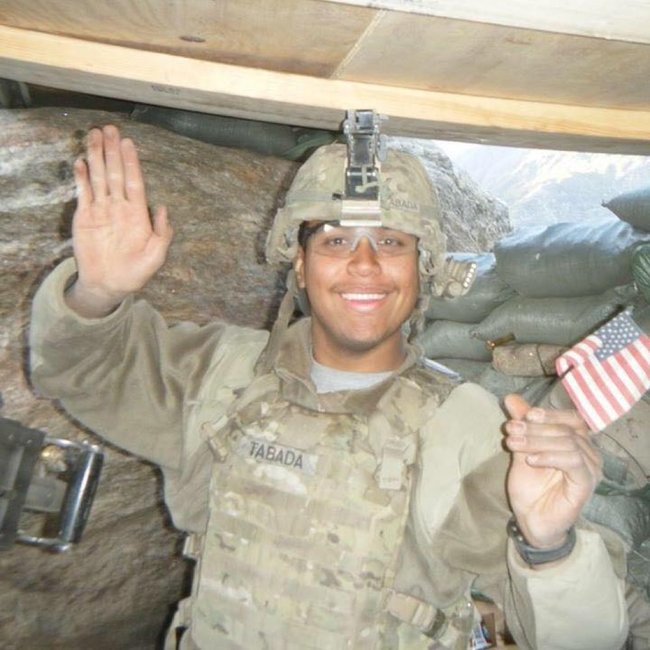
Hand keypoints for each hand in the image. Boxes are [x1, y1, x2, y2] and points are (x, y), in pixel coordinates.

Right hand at [66, 125, 172, 316]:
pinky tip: (82, 162)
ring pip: (99, 177)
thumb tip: (163, 207)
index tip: (129, 142)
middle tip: (109, 128)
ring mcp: (101, 210)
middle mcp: (119, 207)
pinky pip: (83, 193)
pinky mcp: (84, 217)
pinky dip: (82, 178)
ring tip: (94, 135)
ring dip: (96, 156)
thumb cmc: (136, 273)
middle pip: (115, 173)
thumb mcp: (156, 256)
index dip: (132, 162)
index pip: (134, 181)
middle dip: (113, 151)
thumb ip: (162, 233)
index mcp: (137, 213)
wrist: (109, 285)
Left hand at [503, 394, 602, 549]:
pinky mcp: (586, 483)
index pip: (571, 418)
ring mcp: (590, 468)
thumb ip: (521, 424)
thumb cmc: (530, 486)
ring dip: (536, 440)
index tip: (524, 414)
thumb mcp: (521, 449)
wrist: (531, 520)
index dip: (549, 413)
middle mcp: (588, 452)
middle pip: (566, 429)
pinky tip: (530, 460)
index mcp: (576, 441)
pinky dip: (549, 456)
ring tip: (513, 443)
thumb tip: (511, 398)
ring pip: (567, 443)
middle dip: (535, 428)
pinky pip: (573, 461)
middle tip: (511, 429)